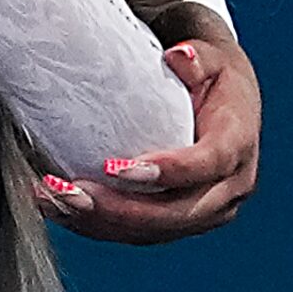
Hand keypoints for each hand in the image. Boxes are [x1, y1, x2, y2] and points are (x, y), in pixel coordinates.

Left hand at [35, 29, 261, 244]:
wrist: (226, 105)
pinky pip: (142, 234)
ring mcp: (208, 211)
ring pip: (155, 230)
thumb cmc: (212, 78)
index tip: (116, 168)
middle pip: (177, 211)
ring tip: (55, 202)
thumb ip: (197, 58)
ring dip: (102, 223)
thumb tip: (179, 57)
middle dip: (121, 209)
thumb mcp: (211, 59)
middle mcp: (230, 186)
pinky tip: (63, 210)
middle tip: (71, 193)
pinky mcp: (183, 222)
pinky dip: (101, 227)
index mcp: (237, 144)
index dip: (166, 170)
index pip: (207, 164)